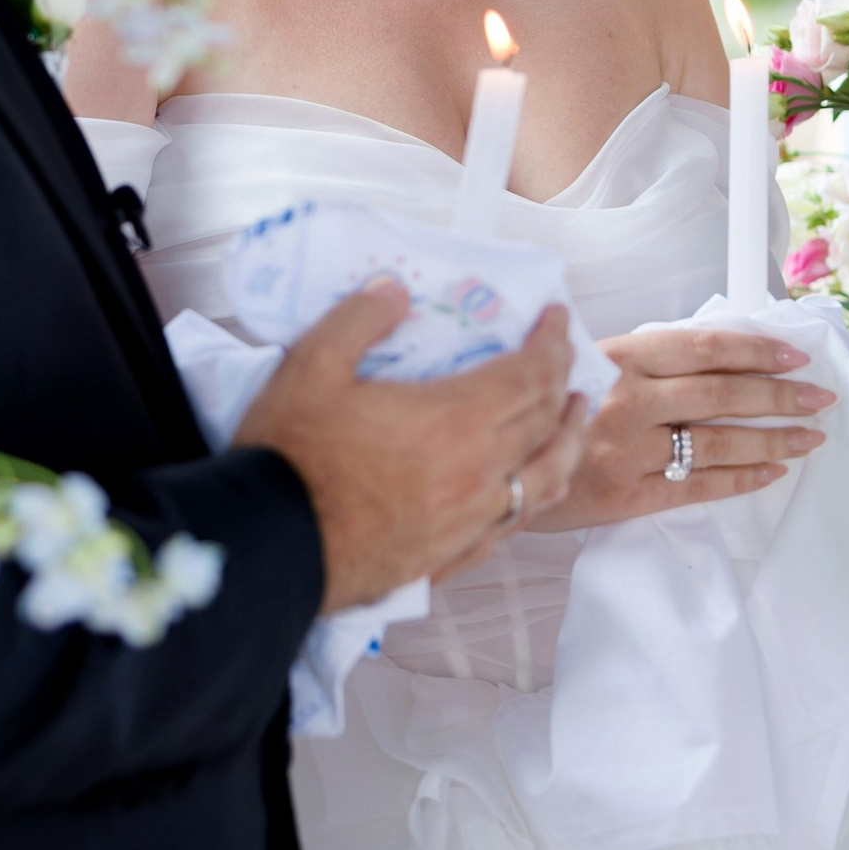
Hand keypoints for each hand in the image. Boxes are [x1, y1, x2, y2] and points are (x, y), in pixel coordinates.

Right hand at [237, 289, 588, 611]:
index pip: (530, 374)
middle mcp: (478, 472)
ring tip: (573, 424)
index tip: (556, 318)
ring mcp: (469, 521)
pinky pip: (509, 525)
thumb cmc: (293, 456)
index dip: (552, 343)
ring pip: (544, 480)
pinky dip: (529, 498)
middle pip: (545, 424)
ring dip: (566, 444)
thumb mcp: (312, 364)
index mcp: (455, 419)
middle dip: (563, 386)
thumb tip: (393, 291)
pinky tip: (523, 492)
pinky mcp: (449, 558)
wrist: (276, 548)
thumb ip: (359, 319)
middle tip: (568, 364)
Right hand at [555, 324, 832, 528]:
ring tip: (808, 438)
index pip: (704, 347)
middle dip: (780, 397)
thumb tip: (710, 350)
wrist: (497, 467)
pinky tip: (770, 474)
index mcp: (620, 358)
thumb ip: (637, 358)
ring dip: (772, 440)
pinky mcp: (627, 495)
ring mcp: (629, 451)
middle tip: (818, 398)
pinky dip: (738, 480)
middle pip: (722, 394)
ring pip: (717, 442)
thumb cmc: (541, 410)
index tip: (793, 355)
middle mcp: (629, 401)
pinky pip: (696, 486)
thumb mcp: (580, 363)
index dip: (756, 350)